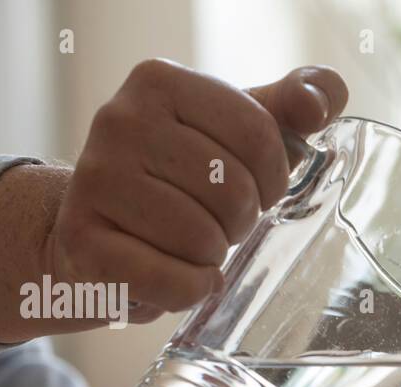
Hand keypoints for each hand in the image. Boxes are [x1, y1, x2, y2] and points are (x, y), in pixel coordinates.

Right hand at [0, 60, 347, 342]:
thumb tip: (319, 102)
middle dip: (240, 221)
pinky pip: (173, 281)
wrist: (98, 228)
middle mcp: (118, 120)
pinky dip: (190, 290)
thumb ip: (291, 105)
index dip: (273, 178)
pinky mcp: (82, 240)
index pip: (258, 134)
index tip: (256, 190)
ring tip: (190, 246)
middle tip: (217, 223)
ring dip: (211, 256)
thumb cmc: (181, 177)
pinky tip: (179, 277)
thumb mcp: (235, 129)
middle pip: (231, 189)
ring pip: (202, 239)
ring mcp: (94, 179)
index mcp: (160, 81)